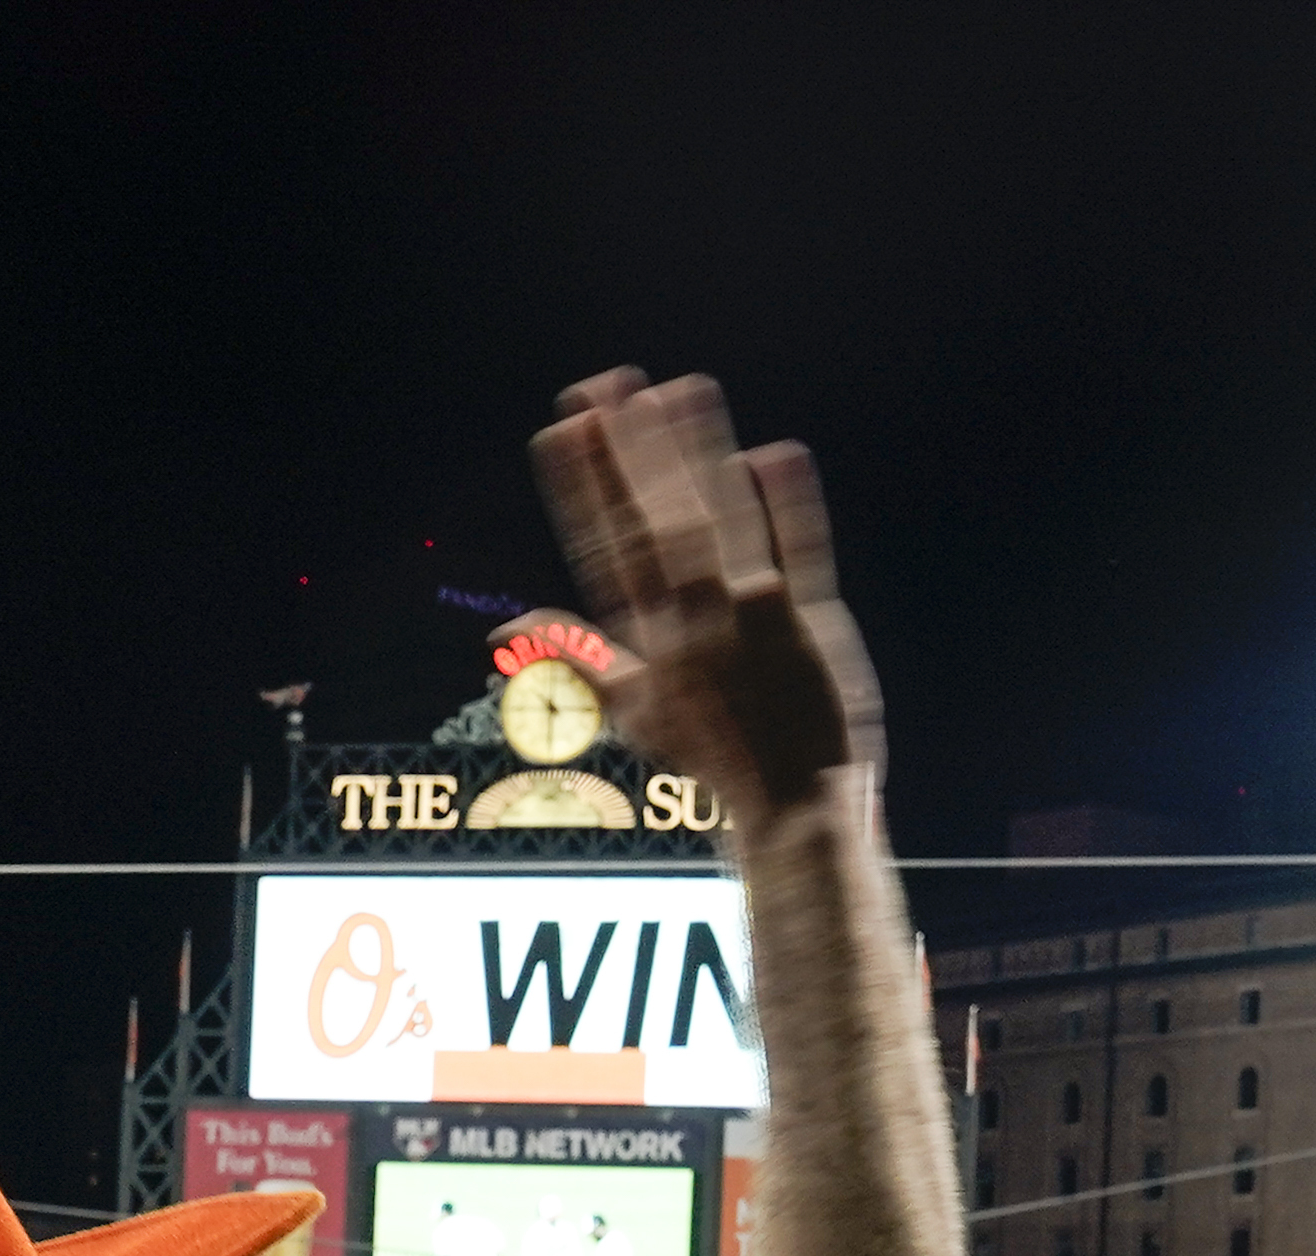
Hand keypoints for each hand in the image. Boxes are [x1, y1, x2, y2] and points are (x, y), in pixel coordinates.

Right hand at [533, 371, 878, 826]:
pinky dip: (788, 509)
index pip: (604, 549)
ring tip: (676, 391)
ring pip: (718, 529)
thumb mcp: (634, 710)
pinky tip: (774, 453)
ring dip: (696, 461)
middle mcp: (691, 628)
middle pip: (654, 528)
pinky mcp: (810, 627)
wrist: (793, 810)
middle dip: (630, 457)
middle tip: (609, 384)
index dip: (582, 486)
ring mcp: (752, 624)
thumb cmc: (713, 756)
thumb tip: (505, 630)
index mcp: (646, 642)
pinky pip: (799, 556)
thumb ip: (577, 656)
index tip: (563, 427)